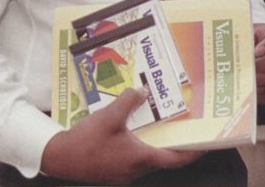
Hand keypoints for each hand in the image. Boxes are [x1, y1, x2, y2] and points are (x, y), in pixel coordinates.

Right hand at [41, 88, 203, 184]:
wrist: (58, 159)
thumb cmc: (85, 142)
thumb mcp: (109, 116)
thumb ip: (129, 102)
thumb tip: (143, 91)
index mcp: (140, 159)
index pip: (175, 159)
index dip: (193, 152)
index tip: (207, 144)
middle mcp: (136, 169)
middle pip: (165, 159)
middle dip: (178, 146)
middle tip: (188, 130)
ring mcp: (124, 172)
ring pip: (150, 159)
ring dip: (159, 145)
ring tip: (166, 127)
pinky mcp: (114, 171)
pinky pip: (135, 159)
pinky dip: (143, 147)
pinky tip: (138, 132)